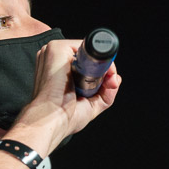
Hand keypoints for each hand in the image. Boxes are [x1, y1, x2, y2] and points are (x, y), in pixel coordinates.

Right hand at [10, 39, 121, 155]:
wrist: (52, 120)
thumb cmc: (64, 116)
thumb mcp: (91, 104)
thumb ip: (106, 90)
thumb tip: (116, 78)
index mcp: (58, 69)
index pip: (86, 62)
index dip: (101, 72)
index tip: (108, 85)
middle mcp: (55, 58)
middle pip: (89, 56)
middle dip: (104, 70)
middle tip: (105, 86)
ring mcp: (54, 51)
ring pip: (89, 51)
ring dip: (102, 66)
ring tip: (95, 85)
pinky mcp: (57, 48)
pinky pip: (86, 47)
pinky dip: (98, 60)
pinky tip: (97, 75)